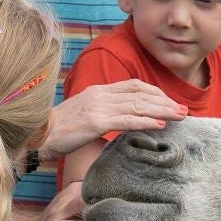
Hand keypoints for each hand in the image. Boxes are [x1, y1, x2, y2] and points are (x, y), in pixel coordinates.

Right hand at [42, 81, 187, 157]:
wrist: (38, 134)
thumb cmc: (59, 130)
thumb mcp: (83, 115)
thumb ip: (102, 112)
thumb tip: (120, 119)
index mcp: (98, 91)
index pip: (133, 86)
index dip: (155, 93)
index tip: (169, 102)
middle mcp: (100, 94)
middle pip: (140, 93)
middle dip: (165, 101)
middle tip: (183, 109)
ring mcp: (98, 107)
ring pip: (138, 105)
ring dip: (162, 110)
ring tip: (179, 116)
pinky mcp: (96, 121)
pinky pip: (127, 119)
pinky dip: (146, 120)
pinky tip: (160, 124)